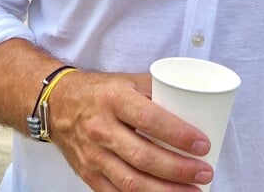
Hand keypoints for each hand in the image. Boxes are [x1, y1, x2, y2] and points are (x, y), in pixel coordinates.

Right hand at [49, 70, 213, 190]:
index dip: (178, 134)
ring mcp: (93, 155)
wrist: (58, 104)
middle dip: (179, 169)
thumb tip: (194, 102)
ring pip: (132, 182)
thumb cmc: (101, 91)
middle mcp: (102, 128)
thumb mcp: (128, 81)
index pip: (149, 119)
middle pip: (144, 157)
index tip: (203, 144)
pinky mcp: (88, 175)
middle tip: (205, 172)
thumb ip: (157, 91)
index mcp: (115, 99)